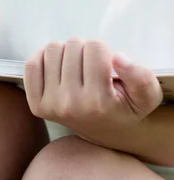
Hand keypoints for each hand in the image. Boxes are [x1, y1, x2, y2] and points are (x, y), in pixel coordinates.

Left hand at [23, 39, 162, 145]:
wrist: (106, 132)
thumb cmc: (125, 107)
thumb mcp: (147, 95)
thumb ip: (141, 76)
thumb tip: (117, 58)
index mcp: (99, 101)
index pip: (95, 49)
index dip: (103, 50)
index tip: (106, 63)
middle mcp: (71, 104)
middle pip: (72, 46)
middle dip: (84, 49)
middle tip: (90, 64)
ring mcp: (50, 105)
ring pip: (52, 49)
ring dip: (65, 52)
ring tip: (76, 65)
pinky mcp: (36, 104)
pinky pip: (31, 65)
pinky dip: (43, 57)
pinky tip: (57, 64)